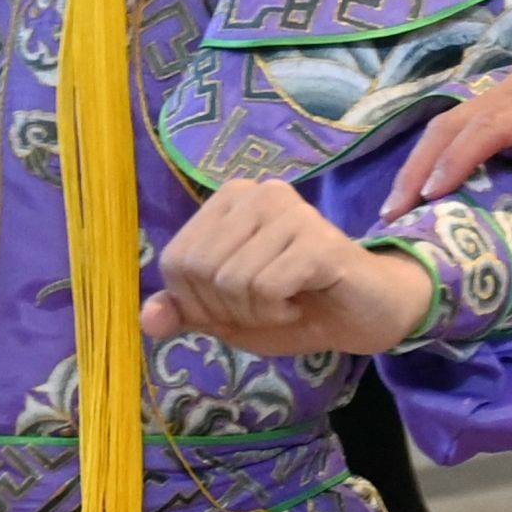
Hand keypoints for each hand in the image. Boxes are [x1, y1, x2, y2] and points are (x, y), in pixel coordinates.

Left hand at [140, 178, 436, 356]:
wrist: (363, 315)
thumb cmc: (295, 306)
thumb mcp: (228, 315)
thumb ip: (186, 311)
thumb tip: (147, 318)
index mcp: (230, 199)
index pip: (176, 262)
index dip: (198, 302)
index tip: (238, 304)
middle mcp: (259, 192)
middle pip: (201, 271)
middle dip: (228, 309)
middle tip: (266, 305)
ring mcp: (291, 211)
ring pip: (233, 281)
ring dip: (257, 312)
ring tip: (287, 301)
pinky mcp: (317, 239)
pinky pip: (267, 287)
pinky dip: (279, 310)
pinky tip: (303, 300)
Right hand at [379, 56, 511, 254]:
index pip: (492, 126)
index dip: (458, 159)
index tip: (431, 196)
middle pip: (457, 120)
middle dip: (421, 165)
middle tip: (394, 212)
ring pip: (452, 117)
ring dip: (422, 158)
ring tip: (398, 204)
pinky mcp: (509, 98)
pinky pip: (464, 119)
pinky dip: (438, 149)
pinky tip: (425, 184)